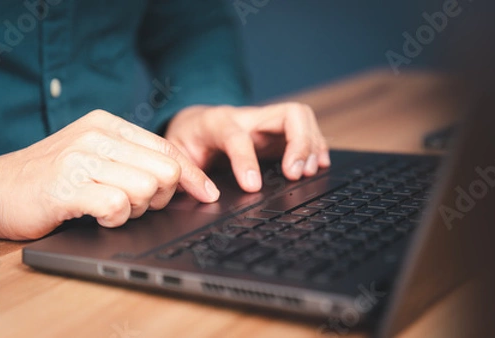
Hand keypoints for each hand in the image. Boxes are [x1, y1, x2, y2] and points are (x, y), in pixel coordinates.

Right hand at [0, 110, 219, 239]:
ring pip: (147, 188)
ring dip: (137, 208)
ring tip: (114, 207)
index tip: (206, 193)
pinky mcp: (67, 187)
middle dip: (163, 195)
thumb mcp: (95, 156)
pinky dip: (116, 219)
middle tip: (140, 204)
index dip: (193, 175)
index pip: (167, 147)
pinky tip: (99, 216)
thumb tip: (185, 179)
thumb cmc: (52, 177)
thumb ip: (134, 159)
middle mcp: (97, 137)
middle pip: (165, 169)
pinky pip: (118, 206)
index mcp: (107, 125)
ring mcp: (81, 159)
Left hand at [164, 103, 330, 192]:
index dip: (246, 160)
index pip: (237, 137)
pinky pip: (307, 130)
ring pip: (301, 118)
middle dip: (299, 143)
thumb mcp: (175, 152)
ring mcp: (267, 122)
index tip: (253, 186)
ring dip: (311, 145)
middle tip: (296, 173)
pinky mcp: (279, 132)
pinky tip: (318, 164)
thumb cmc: (188, 138)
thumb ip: (187, 172)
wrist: (195, 121)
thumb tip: (204, 195)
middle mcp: (248, 118)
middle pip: (288, 113)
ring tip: (308, 172)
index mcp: (218, 122)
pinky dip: (317, 147)